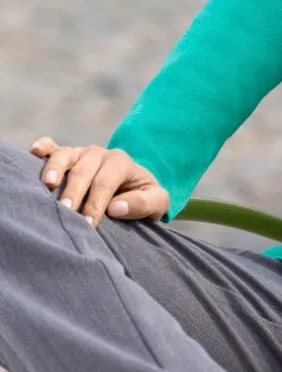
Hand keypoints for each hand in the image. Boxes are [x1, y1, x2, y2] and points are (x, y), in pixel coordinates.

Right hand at [28, 136, 169, 229]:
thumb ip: (144, 204)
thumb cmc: (143, 198)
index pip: (106, 181)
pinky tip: (34, 152)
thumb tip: (116, 208)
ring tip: (47, 185)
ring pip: (66, 155)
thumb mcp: (157, 202)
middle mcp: (99, 154)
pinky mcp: (66, 156)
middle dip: (74, 192)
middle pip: (84, 170)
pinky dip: (43, 147)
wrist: (134, 186)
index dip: (96, 202)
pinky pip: (53, 147)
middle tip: (65, 211)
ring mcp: (81, 153)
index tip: (88, 224)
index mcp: (122, 163)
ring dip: (55, 168)